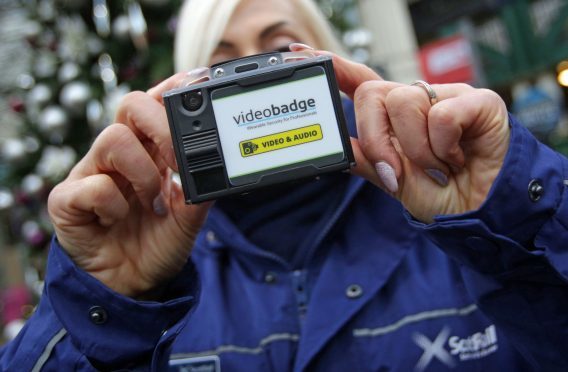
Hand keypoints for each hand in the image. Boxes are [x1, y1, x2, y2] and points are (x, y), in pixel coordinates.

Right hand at [48, 71, 210, 297]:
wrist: (132, 284)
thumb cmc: (157, 244)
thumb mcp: (189, 220)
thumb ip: (200, 193)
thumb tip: (214, 167)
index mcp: (150, 153)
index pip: (156, 108)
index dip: (172, 90)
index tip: (195, 84)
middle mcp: (121, 156)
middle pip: (131, 105)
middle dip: (159, 125)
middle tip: (176, 158)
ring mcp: (93, 173)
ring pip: (113, 138)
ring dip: (142, 173)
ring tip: (150, 203)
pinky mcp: (69, 199)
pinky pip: (91, 184)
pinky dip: (112, 204)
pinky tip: (118, 220)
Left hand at [291, 45, 509, 222]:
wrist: (479, 213)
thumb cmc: (439, 195)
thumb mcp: (392, 180)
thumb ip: (365, 159)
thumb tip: (334, 146)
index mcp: (393, 116)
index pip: (359, 82)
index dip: (332, 67)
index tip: (298, 54)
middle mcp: (416, 101)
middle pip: (373, 94)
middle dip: (377, 140)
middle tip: (396, 171)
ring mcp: (446, 97)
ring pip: (405, 102)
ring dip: (416, 149)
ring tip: (436, 167)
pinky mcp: (477, 101)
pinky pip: (442, 113)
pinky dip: (444, 145)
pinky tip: (458, 158)